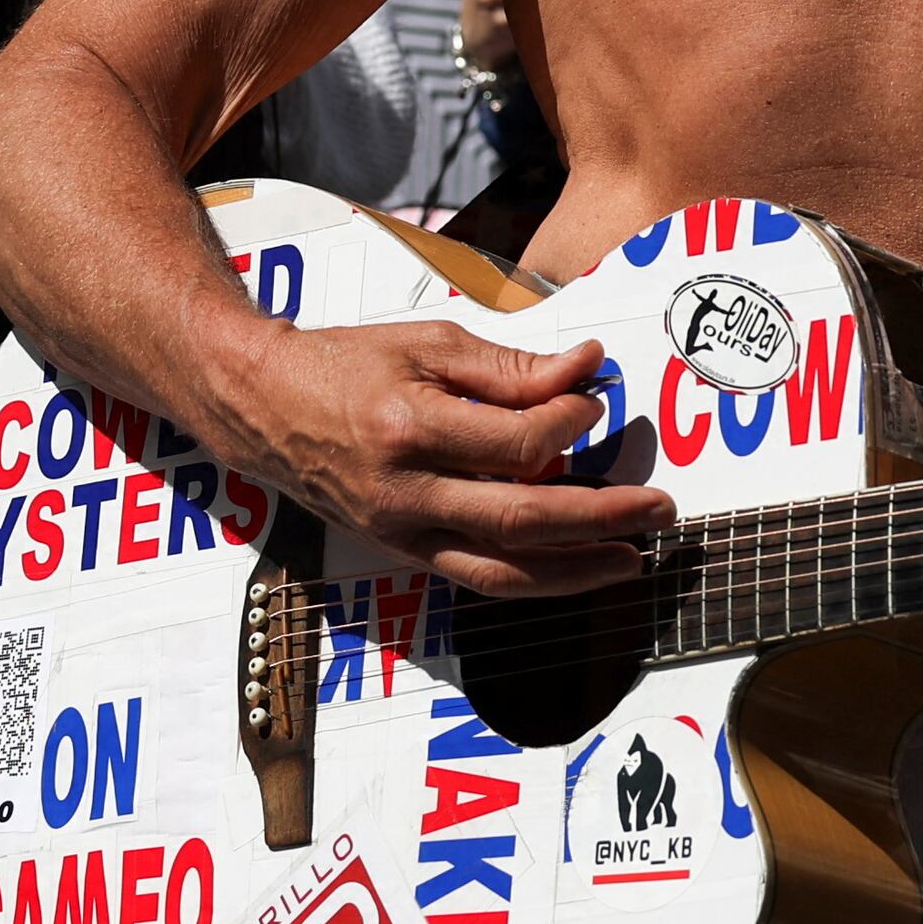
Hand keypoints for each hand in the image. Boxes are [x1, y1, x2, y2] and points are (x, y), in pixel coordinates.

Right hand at [224, 317, 665, 596]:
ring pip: (502, 570)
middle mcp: (404, 492)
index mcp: (410, 427)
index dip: (572, 422)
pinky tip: (575, 569)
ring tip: (635, 558)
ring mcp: (400, 532)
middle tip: (660, 508)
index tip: (595, 399)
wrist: (261, 405)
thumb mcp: (428, 345)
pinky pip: (476, 577)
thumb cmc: (346, 364)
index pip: (518, 445)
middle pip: (522, 520)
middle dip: (603, 518)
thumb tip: (588, 369)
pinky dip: (533, 578)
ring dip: (578, 570)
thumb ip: (512, 368)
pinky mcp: (399, 552)